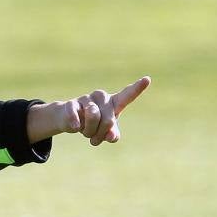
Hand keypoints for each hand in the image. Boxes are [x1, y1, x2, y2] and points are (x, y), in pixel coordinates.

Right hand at [27, 76, 150, 143]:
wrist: (68, 121)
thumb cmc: (92, 125)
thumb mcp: (104, 133)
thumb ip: (112, 135)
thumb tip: (112, 136)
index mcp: (113, 103)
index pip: (127, 96)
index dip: (137, 88)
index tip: (147, 79)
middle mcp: (101, 97)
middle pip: (108, 120)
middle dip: (101, 133)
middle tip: (94, 136)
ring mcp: (86, 98)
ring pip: (93, 118)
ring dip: (88, 132)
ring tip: (84, 131)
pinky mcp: (71, 103)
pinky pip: (76, 119)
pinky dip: (76, 126)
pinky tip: (75, 127)